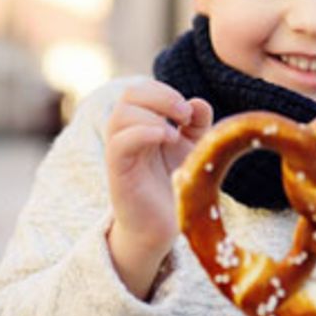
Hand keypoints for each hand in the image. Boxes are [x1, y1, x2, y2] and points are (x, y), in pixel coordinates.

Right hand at [104, 80, 212, 298]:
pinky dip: (143, 133)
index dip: (163, 91)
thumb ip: (196, 124)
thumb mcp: (191, 148)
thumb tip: (198, 102)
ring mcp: (119, 152)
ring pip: (120, 115)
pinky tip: (166, 140)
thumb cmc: (173, 185)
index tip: (189, 112)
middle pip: (129, 95)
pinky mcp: (117, 172)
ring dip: (152, 114)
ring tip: (175, 133)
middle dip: (160, 96)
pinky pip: (119, 143)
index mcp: (140, 124)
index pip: (141, 90)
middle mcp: (126, 134)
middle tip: (184, 115)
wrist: (162, 226)